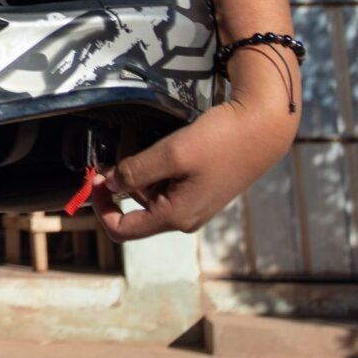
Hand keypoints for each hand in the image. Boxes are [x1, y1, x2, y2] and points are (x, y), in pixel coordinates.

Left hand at [96, 57, 299, 239]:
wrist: (262, 128)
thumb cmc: (220, 141)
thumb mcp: (171, 153)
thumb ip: (135, 171)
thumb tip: (108, 185)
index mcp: (175, 217)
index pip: (121, 229)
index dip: (100, 206)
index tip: (95, 177)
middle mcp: (183, 217)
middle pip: (134, 204)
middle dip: (124, 175)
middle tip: (128, 141)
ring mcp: (193, 204)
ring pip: (148, 189)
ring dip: (142, 165)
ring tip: (154, 139)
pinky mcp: (199, 188)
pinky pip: (165, 180)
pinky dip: (158, 162)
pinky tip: (170, 143)